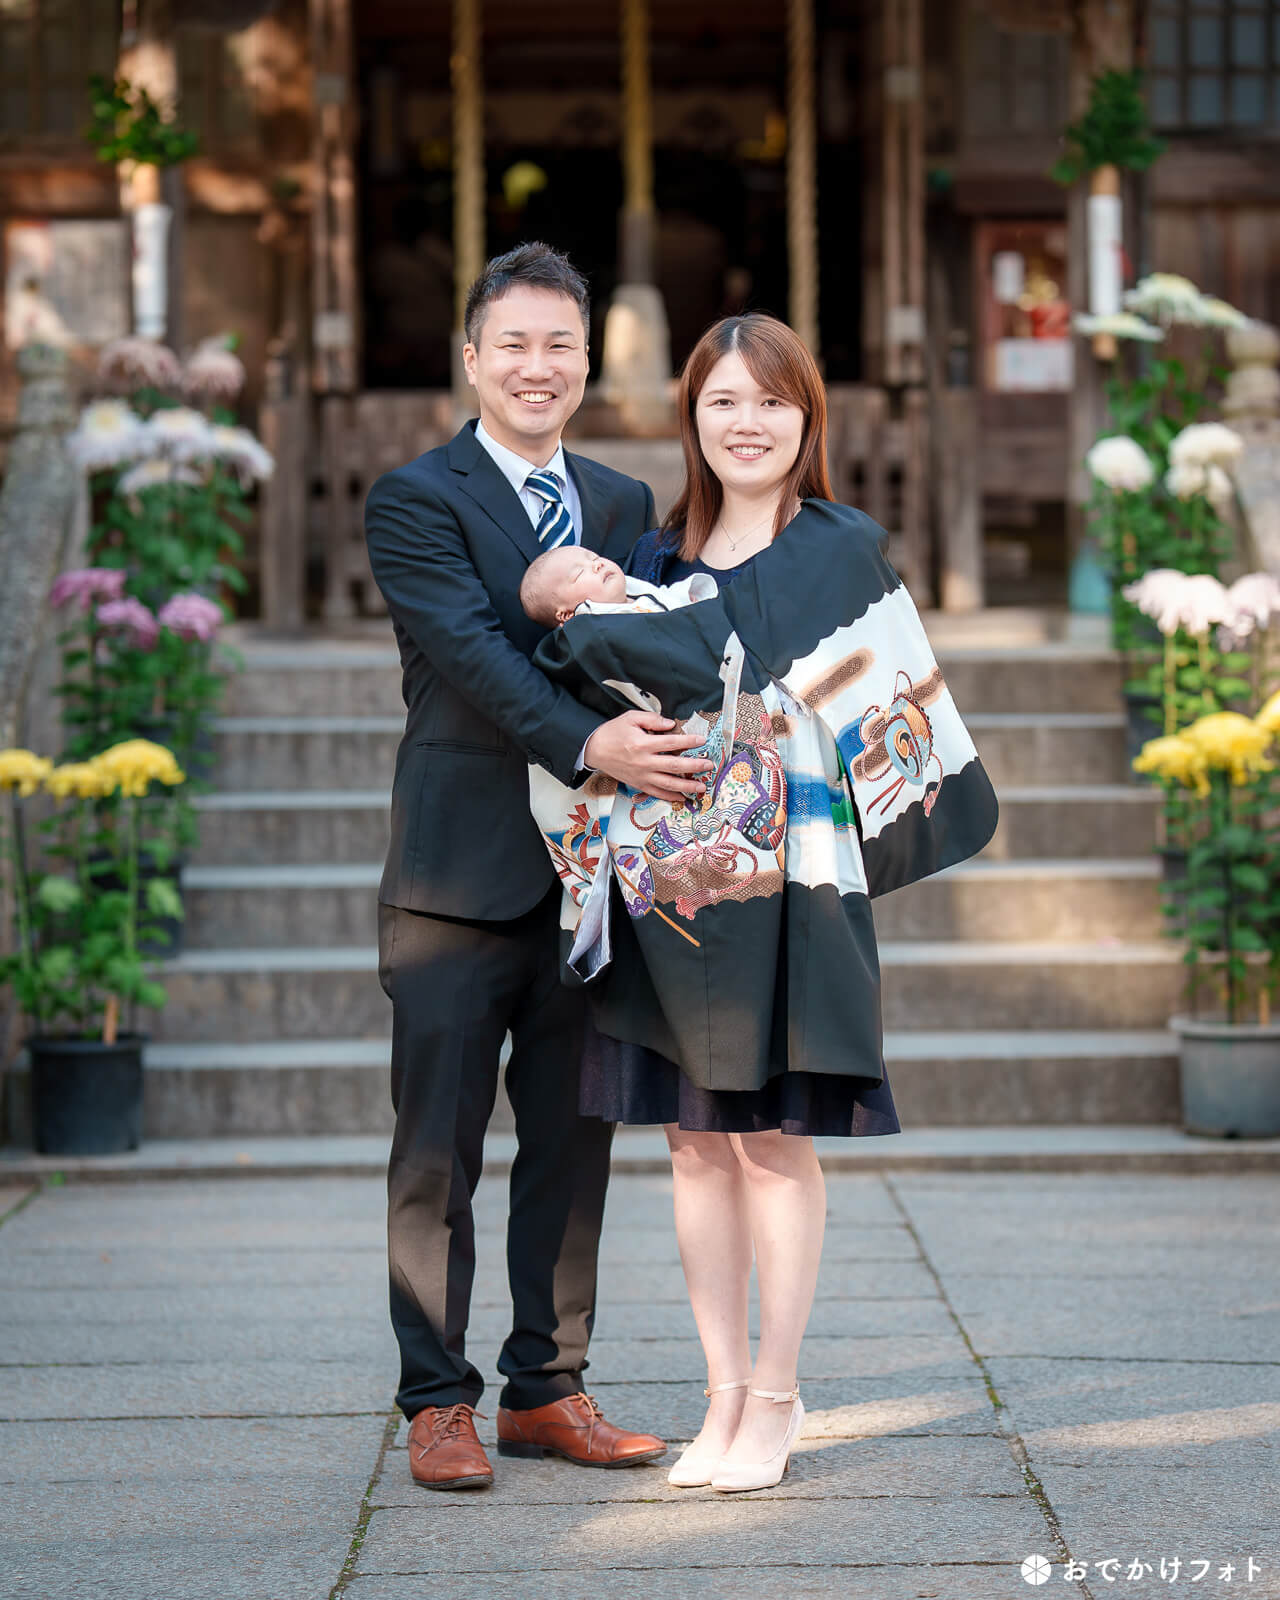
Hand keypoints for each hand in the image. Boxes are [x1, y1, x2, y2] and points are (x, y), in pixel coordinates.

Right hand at [584, 711, 714, 804]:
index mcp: (643, 744)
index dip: (688, 742)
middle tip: (709, 765)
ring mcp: (642, 776)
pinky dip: (670, 797)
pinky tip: (683, 797)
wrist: (594, 750)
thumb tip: (670, 724)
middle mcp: (644, 762)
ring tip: (702, 786)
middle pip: (675, 766)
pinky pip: (657, 793)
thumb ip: (652, 719)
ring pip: (669, 784)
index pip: (671, 743)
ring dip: (687, 786)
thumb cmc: (612, 732)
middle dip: (695, 766)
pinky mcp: (638, 784)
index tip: (702, 741)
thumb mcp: (630, 718)